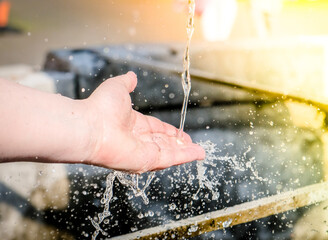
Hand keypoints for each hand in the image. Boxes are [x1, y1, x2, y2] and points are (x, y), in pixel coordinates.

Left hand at [84, 72, 204, 172]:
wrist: (90, 126)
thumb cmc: (100, 108)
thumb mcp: (117, 88)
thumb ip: (127, 82)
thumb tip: (132, 75)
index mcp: (133, 125)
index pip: (156, 129)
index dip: (169, 131)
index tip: (179, 132)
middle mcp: (138, 140)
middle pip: (164, 142)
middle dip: (178, 144)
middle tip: (191, 144)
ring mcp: (143, 152)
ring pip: (169, 153)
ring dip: (185, 152)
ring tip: (200, 152)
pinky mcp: (147, 160)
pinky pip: (170, 158)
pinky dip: (185, 156)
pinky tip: (197, 154)